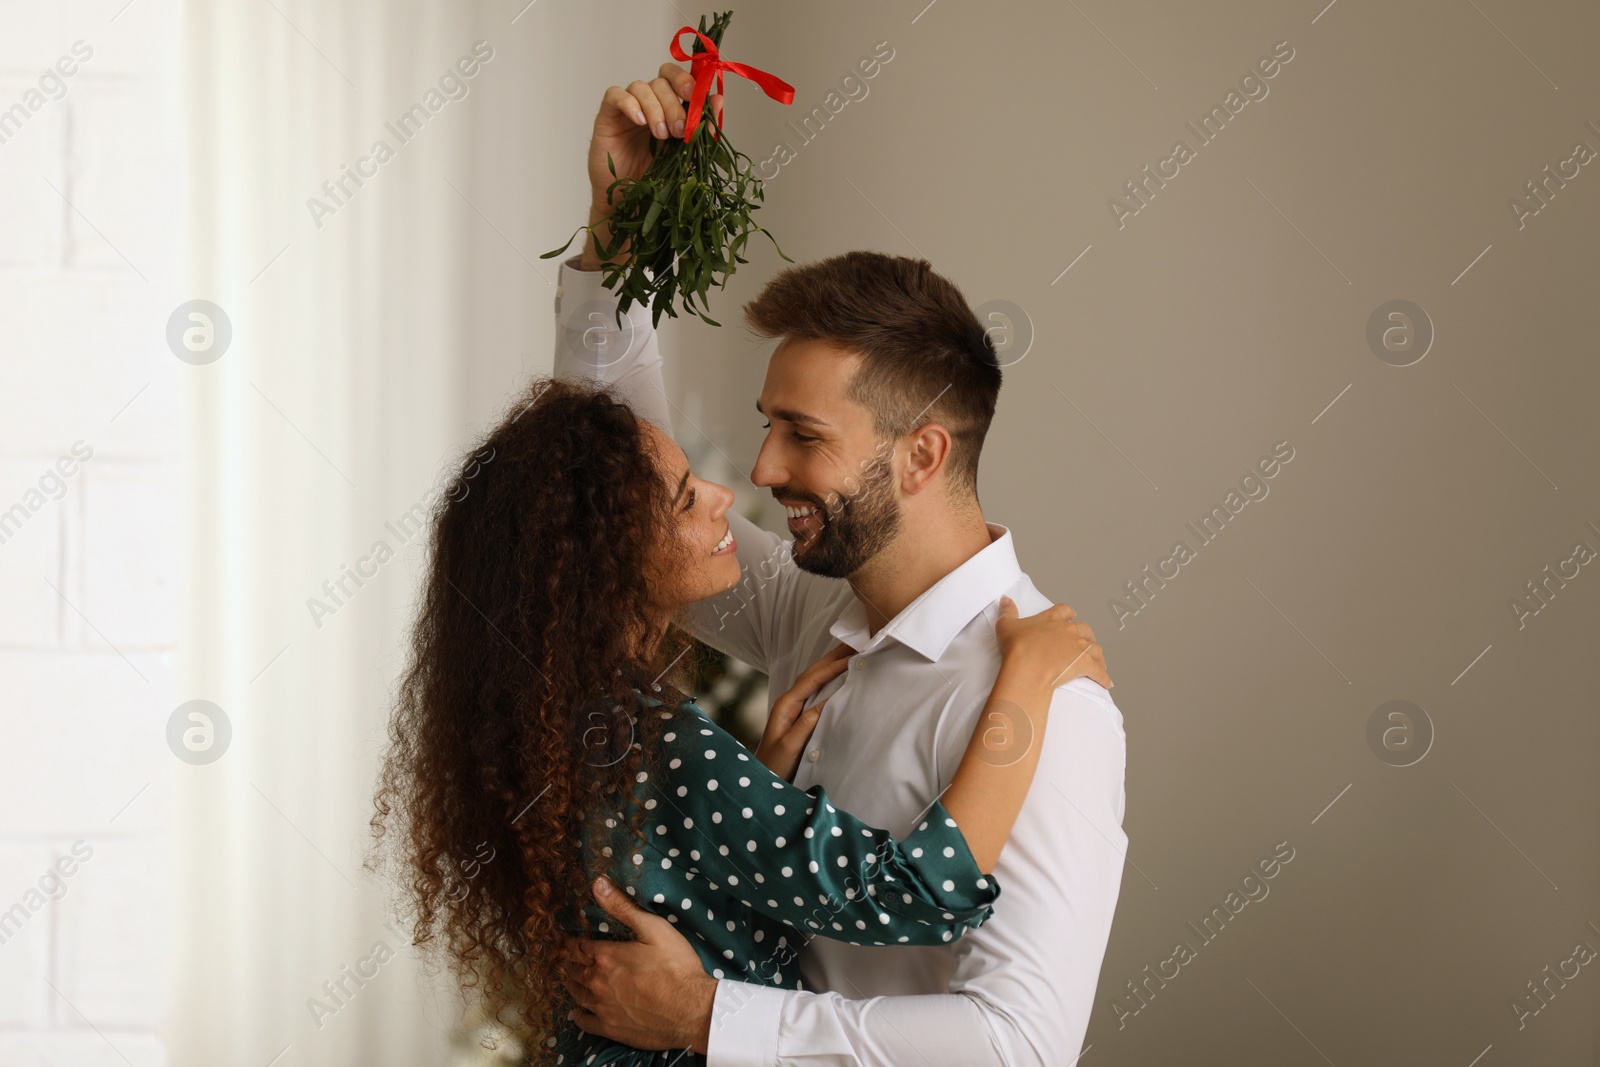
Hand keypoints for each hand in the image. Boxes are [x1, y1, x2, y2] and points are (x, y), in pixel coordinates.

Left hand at [560, 876, 717, 1053]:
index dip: (569, 942)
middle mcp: (597, 983)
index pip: (578, 947)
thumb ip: (622, 906)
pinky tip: (578, 1012)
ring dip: (569, 984)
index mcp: (606, 957)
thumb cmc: (676, 967)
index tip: (564, 939)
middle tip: (562, 956)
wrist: (691, 1010)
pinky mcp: (610, 1028)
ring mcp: (602, 1008)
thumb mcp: (653, 928)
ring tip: (567, 977)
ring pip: (576, 994)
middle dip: (566, 961)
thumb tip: (597, 884)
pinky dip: (578, 1015)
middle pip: (573, 970)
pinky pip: (584, 1022)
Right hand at [583, 64, 723, 268]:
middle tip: (680, 130)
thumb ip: (701, 128)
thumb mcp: (685, 154)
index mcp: (668, 107)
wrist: (627, 201)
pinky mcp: (608, 115)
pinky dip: (629, 104)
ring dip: (655, 108)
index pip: (676, 77)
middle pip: (660, 81)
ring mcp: (627, 108)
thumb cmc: (655, 179)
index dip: (685, 80)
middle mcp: (648, 103)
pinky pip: (615, 95)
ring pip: (640, 86)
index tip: (694, 96)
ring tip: (661, 135)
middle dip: (674, 103)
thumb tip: (718, 99)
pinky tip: (639, 122)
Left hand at [755, 644, 851, 779]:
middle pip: (812, 673)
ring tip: (849, 653)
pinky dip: (828, 680)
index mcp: (785, 706)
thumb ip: (807, 724)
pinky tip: (838, 677)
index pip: (812, 680)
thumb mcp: (791, 746)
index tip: (852, 656)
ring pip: (813, 680)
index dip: (832, 667)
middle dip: (832, 658)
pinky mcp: (798, 716)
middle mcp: (788, 702)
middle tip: (854, 644)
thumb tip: (827, 702)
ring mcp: (792, 708)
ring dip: (830, 666)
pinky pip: (815, 692)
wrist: (763, 781)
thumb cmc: (775, 766)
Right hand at [994, 596, 1112, 690]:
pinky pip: (1098, 671)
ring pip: (1095, 648)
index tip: (1070, 616)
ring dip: (1098, 655)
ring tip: (1098, 662)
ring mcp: (1079, 647)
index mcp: (1051, 619)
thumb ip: (1007, 611)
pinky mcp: (1085, 664)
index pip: (1064, 610)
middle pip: (1084, 628)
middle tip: (1085, 642)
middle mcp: (1068, 630)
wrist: (1027, 667)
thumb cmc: (1016, 647)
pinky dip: (1104, 677)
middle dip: (1086, 635)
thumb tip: (1005, 599)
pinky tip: (1107, 683)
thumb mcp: (1006, 625)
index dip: (1068, 613)